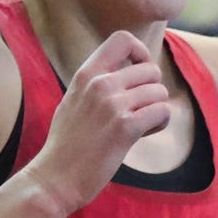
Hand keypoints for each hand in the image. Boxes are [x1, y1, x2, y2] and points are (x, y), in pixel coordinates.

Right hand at [31, 31, 169, 210]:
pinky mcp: (125, 128)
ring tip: (140, 125)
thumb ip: (95, 84)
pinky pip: (162, 111)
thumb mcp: (73, 101)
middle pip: (150, 69)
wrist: (55, 178)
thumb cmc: (66, 145)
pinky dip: (160, 123)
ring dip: (157, 109)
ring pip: (159, 92)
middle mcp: (100, 84)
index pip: (122, 39)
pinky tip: (144, 133)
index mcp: (86, 74)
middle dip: (153, 90)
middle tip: (140, 109)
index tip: (139, 72)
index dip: (141, 52)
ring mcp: (113, 105)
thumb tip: (122, 74)